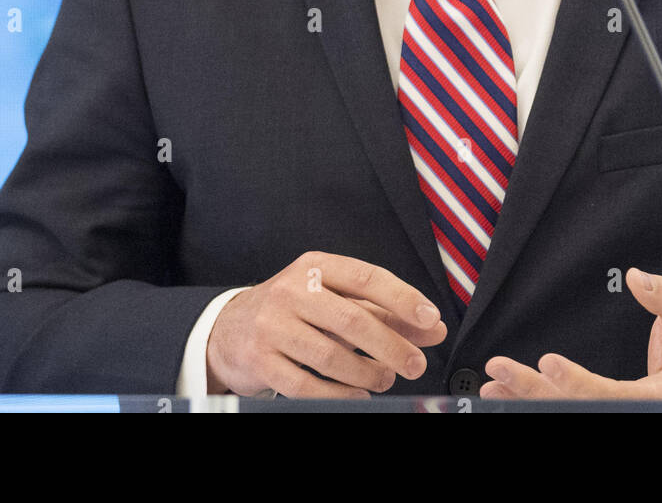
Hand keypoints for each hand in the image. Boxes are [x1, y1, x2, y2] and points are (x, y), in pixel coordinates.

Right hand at [206, 251, 446, 397]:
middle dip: (391, 345)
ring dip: (367, 373)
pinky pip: (306, 385)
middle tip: (416, 364)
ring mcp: (272, 326)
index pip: (366, 277)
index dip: (402, 298)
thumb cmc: (295, 311)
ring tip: (385, 380)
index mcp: (315, 266)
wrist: (229, 330)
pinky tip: (358, 396)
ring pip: (330, 355)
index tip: (430, 318)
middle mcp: (291, 290)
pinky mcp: (260, 360)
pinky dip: (339, 395)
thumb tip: (433, 327)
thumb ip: (384, 312)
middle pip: (351, 319)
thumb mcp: (336, 299)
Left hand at [480, 267, 661, 399]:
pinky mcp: (600, 411)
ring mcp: (616, 415)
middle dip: (534, 392)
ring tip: (492, 385)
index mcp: (657, 398)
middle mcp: (632, 413)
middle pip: (578, 410)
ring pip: (566, 414)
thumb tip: (637, 277)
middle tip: (499, 370)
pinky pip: (566, 412)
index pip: (611, 396)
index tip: (547, 361)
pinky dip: (533, 403)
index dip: (577, 384)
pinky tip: (505, 395)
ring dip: (525, 401)